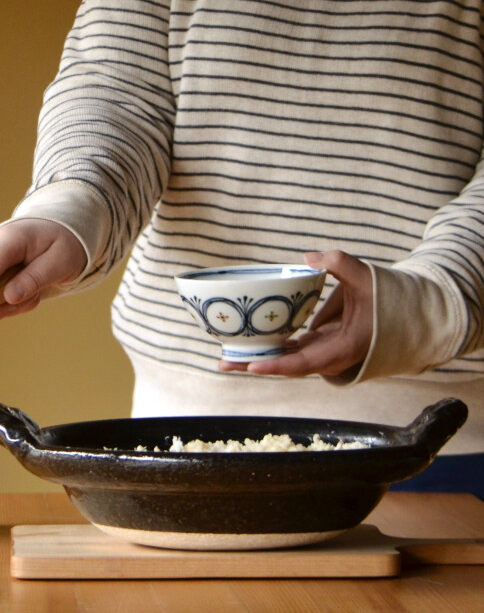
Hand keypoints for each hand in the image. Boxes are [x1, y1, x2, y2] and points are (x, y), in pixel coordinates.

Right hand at [0, 218, 86, 319]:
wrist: (61, 235)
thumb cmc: (62, 245)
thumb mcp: (60, 262)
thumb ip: (35, 279)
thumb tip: (9, 297)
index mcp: (9, 239)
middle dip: (7, 302)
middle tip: (35, 296)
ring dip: (14, 302)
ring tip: (36, 289)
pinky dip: (14, 299)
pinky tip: (30, 288)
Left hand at [218, 250, 372, 378]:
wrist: (402, 315)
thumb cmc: (386, 298)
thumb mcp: (367, 278)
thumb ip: (341, 263)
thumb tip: (309, 257)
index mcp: (342, 348)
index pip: (304, 363)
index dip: (278, 365)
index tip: (252, 366)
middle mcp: (328, 357)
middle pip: (286, 367)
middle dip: (254, 366)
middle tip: (223, 363)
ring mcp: (321, 353)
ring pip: (285, 361)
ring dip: (256, 360)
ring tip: (225, 358)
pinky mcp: (316, 346)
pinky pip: (289, 351)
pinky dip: (268, 350)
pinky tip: (245, 345)